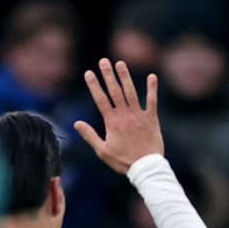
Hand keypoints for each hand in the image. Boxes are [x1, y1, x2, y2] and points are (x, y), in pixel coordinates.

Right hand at [72, 58, 164, 174]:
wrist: (145, 167)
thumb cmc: (122, 161)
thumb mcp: (102, 151)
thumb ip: (90, 135)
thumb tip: (77, 123)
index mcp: (112, 122)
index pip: (100, 99)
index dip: (94, 85)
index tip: (89, 72)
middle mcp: (124, 115)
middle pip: (115, 91)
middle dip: (108, 75)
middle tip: (103, 60)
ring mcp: (138, 115)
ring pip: (131, 92)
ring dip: (125, 76)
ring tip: (120, 63)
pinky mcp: (151, 118)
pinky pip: (152, 100)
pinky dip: (151, 88)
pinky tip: (151, 76)